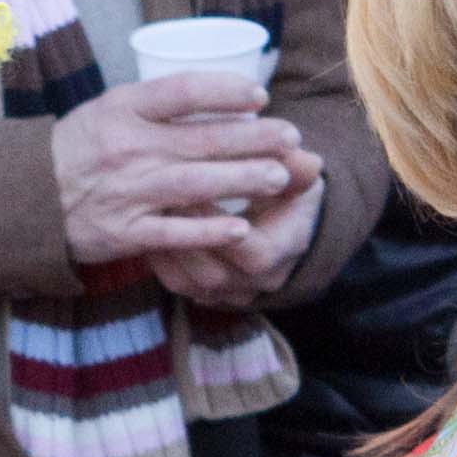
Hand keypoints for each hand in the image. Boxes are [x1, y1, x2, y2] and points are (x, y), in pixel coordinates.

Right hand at [50, 76, 319, 266]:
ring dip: (242, 181)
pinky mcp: (124, 232)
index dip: (226, 90)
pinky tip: (239, 228)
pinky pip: (174, 232)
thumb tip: (217, 93)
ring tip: (279, 178)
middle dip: (254, 140)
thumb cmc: (78, 149)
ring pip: (196, 184)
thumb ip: (155, 104)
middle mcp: (128, 147)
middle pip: (202, 139)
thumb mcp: (108, 109)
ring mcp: (128, 191)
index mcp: (123, 108)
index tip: (259, 96)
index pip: (183, 91)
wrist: (27, 198)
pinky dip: (208, 231)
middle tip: (291, 139)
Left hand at [148, 173, 326, 304]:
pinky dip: (160, 259)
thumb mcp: (299, 178)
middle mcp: (255, 283)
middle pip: (213, 275)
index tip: (197, 194)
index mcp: (281, 254)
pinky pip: (177, 283)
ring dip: (167, 250)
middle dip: (185, 239)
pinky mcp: (206, 293)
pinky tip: (146, 230)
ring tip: (149, 216)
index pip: (252, 254)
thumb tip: (311, 163)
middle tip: (160, 203)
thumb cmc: (290, 193)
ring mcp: (229, 293)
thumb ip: (298, 170)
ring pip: (189, 284)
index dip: (222, 228)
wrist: (285, 226)